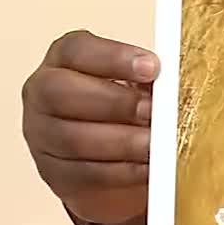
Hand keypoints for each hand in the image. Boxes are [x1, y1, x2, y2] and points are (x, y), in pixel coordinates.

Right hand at [21, 30, 159, 224]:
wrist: (112, 154)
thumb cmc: (127, 108)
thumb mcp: (138, 85)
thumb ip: (152, 82)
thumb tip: (181, 87)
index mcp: (65, 60)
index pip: (77, 50)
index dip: (114, 58)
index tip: (153, 68)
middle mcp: (43, 93)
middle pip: (61, 93)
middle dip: (115, 102)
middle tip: (154, 111)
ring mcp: (42, 135)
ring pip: (72, 139)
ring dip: (122, 142)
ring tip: (157, 143)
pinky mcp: (55, 173)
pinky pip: (85, 174)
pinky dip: (123, 171)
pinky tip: (149, 167)